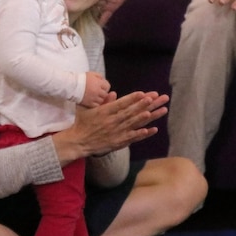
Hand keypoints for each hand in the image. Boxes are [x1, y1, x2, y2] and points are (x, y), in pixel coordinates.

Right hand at [53, 90, 168, 163]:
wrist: (78, 142)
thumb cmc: (82, 122)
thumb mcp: (88, 108)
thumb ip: (103, 101)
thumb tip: (114, 93)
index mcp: (104, 112)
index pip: (121, 104)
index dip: (133, 98)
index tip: (144, 93)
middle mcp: (111, 122)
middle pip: (131, 112)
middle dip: (144, 104)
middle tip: (156, 98)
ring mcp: (116, 133)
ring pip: (133, 124)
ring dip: (146, 117)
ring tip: (157, 111)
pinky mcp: (118, 142)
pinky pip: (132, 137)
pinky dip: (141, 134)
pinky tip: (151, 130)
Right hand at [81, 72, 110, 106]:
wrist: (72, 85)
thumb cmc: (81, 78)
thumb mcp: (91, 74)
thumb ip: (99, 76)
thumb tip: (103, 80)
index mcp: (98, 83)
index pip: (107, 86)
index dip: (105, 87)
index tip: (101, 87)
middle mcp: (97, 91)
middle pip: (105, 94)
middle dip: (102, 93)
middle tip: (98, 92)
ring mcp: (93, 98)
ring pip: (101, 101)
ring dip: (99, 99)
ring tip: (94, 96)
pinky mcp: (89, 103)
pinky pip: (96, 105)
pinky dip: (95, 103)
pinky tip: (92, 100)